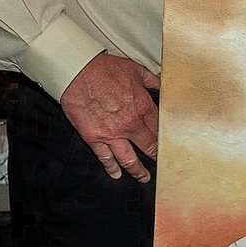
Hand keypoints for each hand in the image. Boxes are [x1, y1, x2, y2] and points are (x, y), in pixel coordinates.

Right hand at [60, 52, 160, 180]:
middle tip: (160, 164)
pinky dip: (111, 168)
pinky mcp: (94, 137)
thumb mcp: (137, 70)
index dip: (164, 138)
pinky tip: (116, 174)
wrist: (78, 71)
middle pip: (148, 146)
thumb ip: (152, 81)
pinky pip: (105, 158)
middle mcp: (130, 124)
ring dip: (138, 170)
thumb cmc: (105, 69)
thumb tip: (162, 84)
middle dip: (156, 156)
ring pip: (129, 159)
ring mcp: (112, 134)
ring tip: (143, 177)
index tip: (167, 144)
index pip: (159, 129)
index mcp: (143, 107)